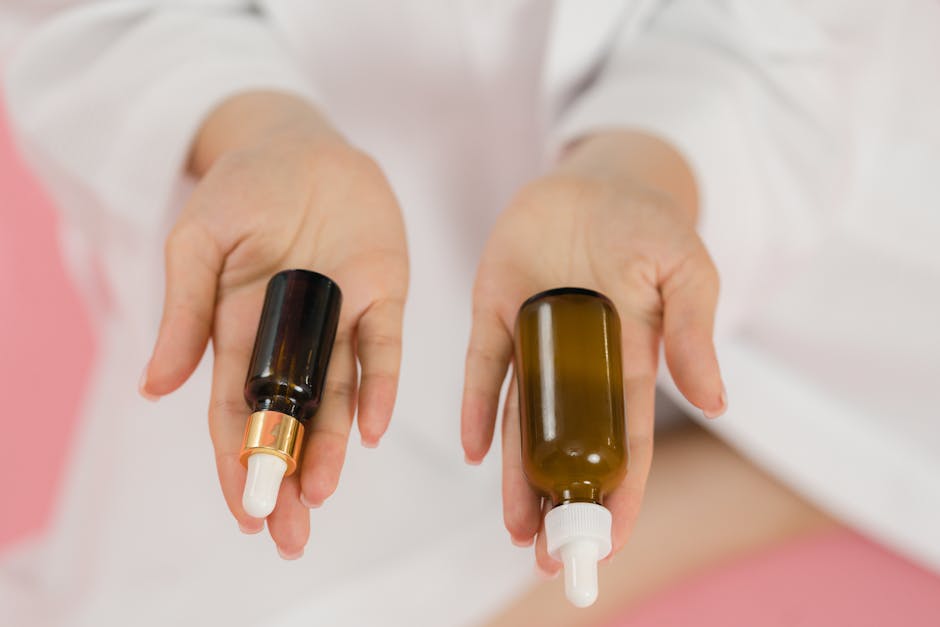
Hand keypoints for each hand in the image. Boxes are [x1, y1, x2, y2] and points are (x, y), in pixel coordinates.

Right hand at [139, 92, 407, 557]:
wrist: (301, 142)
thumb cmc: (242, 190)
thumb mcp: (197, 243)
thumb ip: (185, 312)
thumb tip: (153, 389)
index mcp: (240, 332)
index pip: (236, 411)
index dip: (237, 461)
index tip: (243, 510)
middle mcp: (293, 340)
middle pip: (290, 422)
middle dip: (285, 478)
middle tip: (285, 535)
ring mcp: (340, 321)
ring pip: (338, 400)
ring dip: (328, 450)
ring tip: (319, 496)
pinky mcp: (382, 296)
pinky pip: (383, 350)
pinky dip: (379, 389)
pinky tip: (370, 430)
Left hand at [461, 131, 724, 574]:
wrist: (597, 178)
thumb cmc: (650, 225)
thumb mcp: (687, 272)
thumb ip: (693, 332)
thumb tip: (716, 403)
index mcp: (630, 362)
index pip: (625, 441)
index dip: (621, 491)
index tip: (609, 539)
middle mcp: (578, 364)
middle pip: (565, 445)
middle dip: (559, 501)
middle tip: (548, 554)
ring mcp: (534, 339)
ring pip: (520, 421)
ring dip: (515, 475)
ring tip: (515, 529)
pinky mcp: (495, 311)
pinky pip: (484, 367)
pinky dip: (478, 408)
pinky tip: (473, 450)